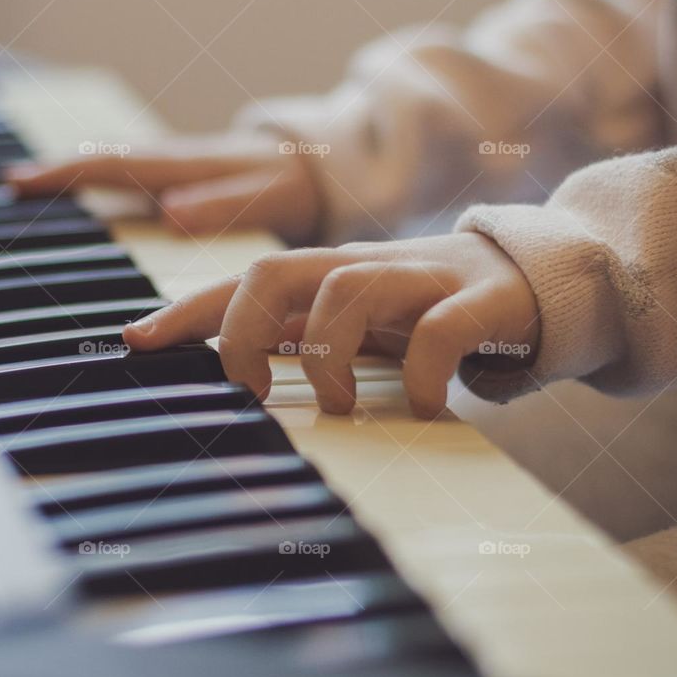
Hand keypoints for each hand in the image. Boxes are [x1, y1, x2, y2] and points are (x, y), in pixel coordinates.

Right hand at [5, 134, 320, 240]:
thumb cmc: (300, 183)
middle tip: (10, 185)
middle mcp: (177, 164)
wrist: (332, 166)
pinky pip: (136, 181)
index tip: (21, 182)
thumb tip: (169, 213)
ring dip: (76, 178)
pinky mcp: (189, 183)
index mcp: (188, 166)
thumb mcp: (270, 196)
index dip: (67, 174)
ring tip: (31, 189)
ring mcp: (181, 172)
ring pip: (118, 170)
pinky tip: (90, 201)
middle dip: (58, 172)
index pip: (115, 166)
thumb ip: (224, 205)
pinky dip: (104, 185)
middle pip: (106, 164)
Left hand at [122, 233, 539, 418]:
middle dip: (240, 332)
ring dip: (326, 356)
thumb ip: (299, 339)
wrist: (541, 279)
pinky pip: (438, 328)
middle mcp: (366, 269)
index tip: (136, 341)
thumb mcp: (358, 326)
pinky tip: (420, 407)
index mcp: (330, 276)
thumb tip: (228, 374)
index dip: (186, 310)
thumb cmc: (432, 311)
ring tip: (338, 407)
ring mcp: (422, 279)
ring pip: (346, 288)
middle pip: (276, 271)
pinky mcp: (480, 302)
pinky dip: (418, 372)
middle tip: (248, 392)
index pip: (242, 283)